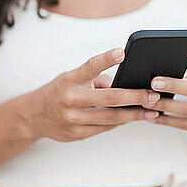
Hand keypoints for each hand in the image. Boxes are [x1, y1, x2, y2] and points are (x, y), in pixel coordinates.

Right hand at [30, 47, 161, 141]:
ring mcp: (74, 119)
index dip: (106, 59)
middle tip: (153, 95)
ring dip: (134, 114)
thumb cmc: (58, 92)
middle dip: (135, 97)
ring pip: (111, 119)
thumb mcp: (71, 78)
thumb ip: (94, 79)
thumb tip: (121, 83)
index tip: (122, 52)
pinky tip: (134, 118)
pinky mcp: (77, 134)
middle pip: (109, 99)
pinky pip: (104, 128)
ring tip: (152, 110)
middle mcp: (71, 99)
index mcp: (69, 80)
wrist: (33, 116)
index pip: (90, 66)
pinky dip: (120, 122)